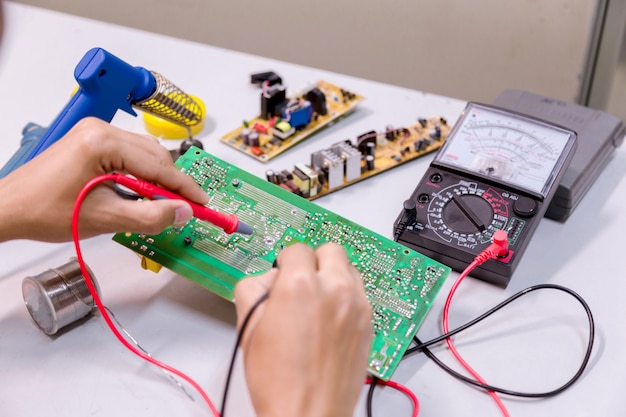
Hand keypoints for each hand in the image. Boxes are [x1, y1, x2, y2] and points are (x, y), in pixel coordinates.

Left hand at [0, 117, 207, 241]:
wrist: (10, 207)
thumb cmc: (44, 210)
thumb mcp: (104, 219)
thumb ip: (149, 217)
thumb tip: (182, 212)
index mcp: (101, 142)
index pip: (158, 165)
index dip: (185, 188)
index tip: (203, 204)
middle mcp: (100, 129)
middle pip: (155, 154)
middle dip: (173, 183)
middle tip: (187, 209)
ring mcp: (95, 132)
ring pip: (144, 153)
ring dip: (158, 179)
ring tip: (164, 205)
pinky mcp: (92, 141)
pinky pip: (129, 154)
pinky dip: (142, 174)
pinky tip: (143, 193)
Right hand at [234, 243, 372, 416]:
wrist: (307, 414)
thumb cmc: (278, 380)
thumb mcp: (248, 326)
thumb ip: (255, 287)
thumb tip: (269, 277)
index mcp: (301, 285)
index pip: (297, 249)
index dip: (285, 261)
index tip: (283, 271)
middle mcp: (335, 289)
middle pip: (331, 250)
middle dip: (314, 260)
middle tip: (302, 280)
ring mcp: (357, 306)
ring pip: (350, 270)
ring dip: (334, 276)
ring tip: (318, 300)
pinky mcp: (369, 324)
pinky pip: (360, 295)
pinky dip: (347, 297)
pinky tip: (331, 318)